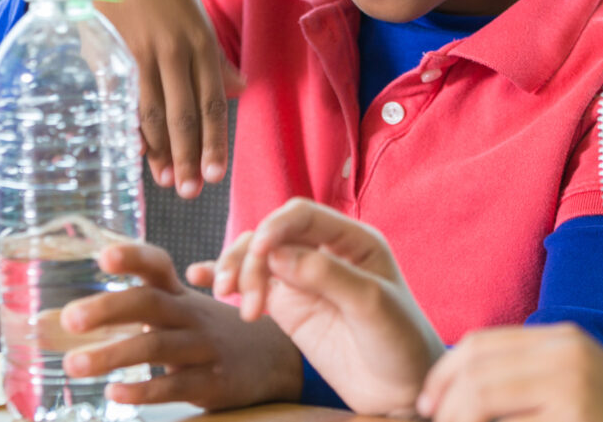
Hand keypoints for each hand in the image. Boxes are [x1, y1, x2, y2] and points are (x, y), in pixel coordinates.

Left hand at [60, 242, 300, 408]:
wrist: (275, 359)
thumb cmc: (215, 330)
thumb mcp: (187, 307)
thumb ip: (147, 296)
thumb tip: (81, 290)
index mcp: (181, 294)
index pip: (158, 266)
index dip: (133, 258)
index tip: (103, 257)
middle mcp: (191, 314)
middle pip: (151, 303)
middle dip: (110, 308)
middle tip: (71, 317)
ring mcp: (204, 347)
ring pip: (158, 346)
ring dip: (114, 354)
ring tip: (73, 364)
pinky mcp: (214, 382)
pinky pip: (176, 384)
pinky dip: (145, 390)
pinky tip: (114, 394)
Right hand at [96, 0, 244, 197]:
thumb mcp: (193, 11)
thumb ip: (213, 54)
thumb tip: (235, 88)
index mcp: (200, 40)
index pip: (212, 100)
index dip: (215, 139)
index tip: (215, 174)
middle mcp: (178, 49)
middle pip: (187, 113)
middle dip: (190, 156)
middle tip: (191, 192)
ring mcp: (146, 50)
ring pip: (157, 111)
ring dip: (162, 150)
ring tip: (166, 183)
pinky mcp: (116, 48)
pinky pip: (126, 97)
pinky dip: (132, 127)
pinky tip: (135, 152)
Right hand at [190, 198, 444, 416]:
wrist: (401, 389)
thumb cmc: (400, 341)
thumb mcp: (371, 305)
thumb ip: (327, 276)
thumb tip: (279, 255)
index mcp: (353, 239)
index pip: (303, 215)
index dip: (276, 225)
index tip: (260, 251)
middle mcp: (325, 251)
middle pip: (274, 233)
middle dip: (250, 255)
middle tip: (237, 292)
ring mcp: (305, 278)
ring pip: (259, 256)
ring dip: (237, 267)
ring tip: (228, 297)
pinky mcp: (290, 306)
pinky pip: (254, 284)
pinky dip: (229, 278)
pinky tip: (201, 277)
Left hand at [417, 324, 602, 421]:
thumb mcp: (578, 386)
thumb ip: (530, 380)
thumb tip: (457, 396)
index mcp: (563, 341)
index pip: (481, 343)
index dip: (443, 374)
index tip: (428, 406)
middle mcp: (566, 355)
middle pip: (476, 371)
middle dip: (444, 405)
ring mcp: (572, 389)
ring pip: (482, 400)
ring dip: (458, 421)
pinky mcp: (575, 419)